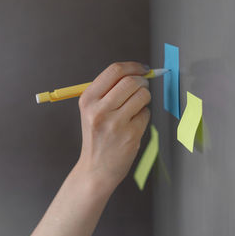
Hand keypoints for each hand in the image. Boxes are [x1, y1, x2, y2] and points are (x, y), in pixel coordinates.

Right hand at [77, 62, 150, 187]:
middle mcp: (99, 110)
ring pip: (142, 96)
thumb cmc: (97, 136)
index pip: (114, 71)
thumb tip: (139, 72)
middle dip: (143, 82)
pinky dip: (144, 115)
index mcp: (87, 99)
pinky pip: (146, 113)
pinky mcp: (130, 134)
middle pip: (131, 81)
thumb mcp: (92, 110)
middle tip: (143, 87)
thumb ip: (110, 90)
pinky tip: (134, 124)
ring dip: (145, 98)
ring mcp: (115, 123)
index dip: (133, 66)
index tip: (143, 68)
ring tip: (136, 108)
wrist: (96, 169)